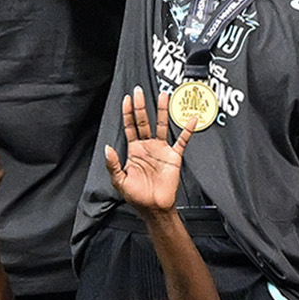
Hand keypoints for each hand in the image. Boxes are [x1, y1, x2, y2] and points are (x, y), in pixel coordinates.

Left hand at [103, 92, 186, 214]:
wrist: (154, 208)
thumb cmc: (137, 196)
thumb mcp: (119, 181)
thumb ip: (112, 164)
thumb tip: (107, 148)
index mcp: (134, 150)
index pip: (130, 127)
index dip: (128, 113)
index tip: (127, 99)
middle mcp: (148, 146)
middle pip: (144, 121)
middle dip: (141, 106)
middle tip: (139, 91)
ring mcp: (161, 150)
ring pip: (162, 125)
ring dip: (162, 111)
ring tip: (163, 96)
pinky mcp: (174, 156)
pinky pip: (183, 140)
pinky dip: (188, 130)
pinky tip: (191, 119)